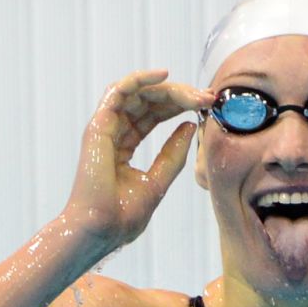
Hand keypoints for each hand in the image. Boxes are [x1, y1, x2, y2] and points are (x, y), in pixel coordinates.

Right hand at [64, 69, 214, 247]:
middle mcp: (114, 132)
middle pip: (148, 100)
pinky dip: (140, 79)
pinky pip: (118, 92)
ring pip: (137, 93)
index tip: (207, 105)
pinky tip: (164, 76)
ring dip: (168, 88)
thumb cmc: (123, 215)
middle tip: (208, 98)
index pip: (153, 115)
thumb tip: (189, 127)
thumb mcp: (158, 181)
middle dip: (180, 95)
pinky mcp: (98, 127)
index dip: (179, 106)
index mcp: (125, 145)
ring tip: (195, 94)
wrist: (102, 230)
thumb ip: (173, 154)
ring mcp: (105, 128)